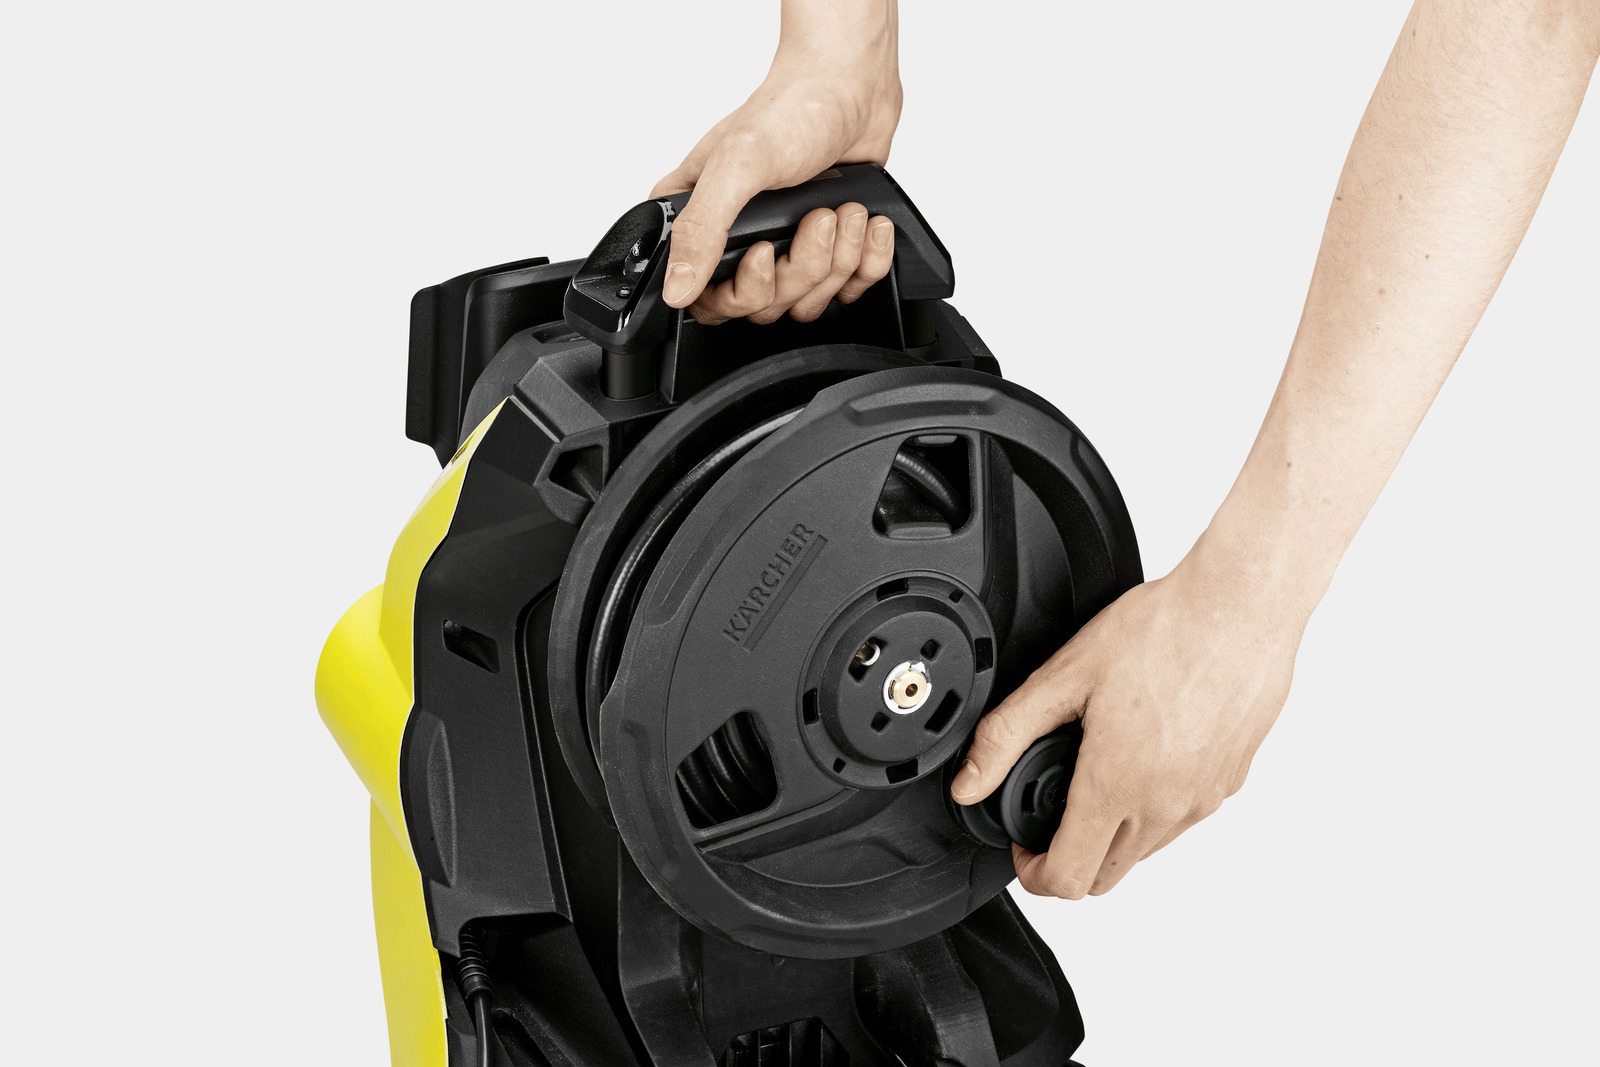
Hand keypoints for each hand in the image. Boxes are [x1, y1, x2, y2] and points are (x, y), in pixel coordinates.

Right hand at [651, 0, 901, 322]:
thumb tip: (676, 287)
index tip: (763, 252)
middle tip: (815, 218)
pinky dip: (868, 258)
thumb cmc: (792, 109)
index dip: (741, 292)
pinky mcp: (829, 250)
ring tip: (842, 209)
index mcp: (700, 222)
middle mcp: (739, 240)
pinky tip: (865, 220)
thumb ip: (702, 230)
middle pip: (765, 306)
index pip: (707, 301)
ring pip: (808, 300)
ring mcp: (786, 248)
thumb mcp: (737, 165)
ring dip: (839, 257)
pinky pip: (849, 288)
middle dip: (802, 266)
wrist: (853, 86)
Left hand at [950, 543, 1307, 897]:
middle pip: (1106, 877)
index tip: (1024, 841)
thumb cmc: (1163, 631)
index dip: (1033, 872)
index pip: (1068, 880)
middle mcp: (1165, 806)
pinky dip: (1153, 806)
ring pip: (1145, 851)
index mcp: (1117, 786)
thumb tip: (968, 783)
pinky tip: (1144, 750)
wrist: (1242, 606)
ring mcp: (1203, 799)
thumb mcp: (1065, 677)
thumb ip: (1006, 735)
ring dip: (1112, 830)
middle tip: (1051, 805)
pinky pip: (1182, 819)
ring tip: (1097, 764)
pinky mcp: (1230, 782)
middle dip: (1069, 856)